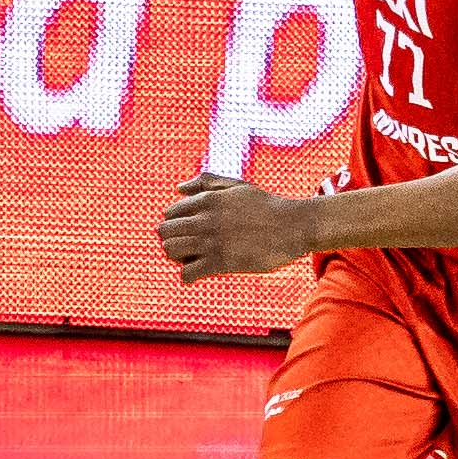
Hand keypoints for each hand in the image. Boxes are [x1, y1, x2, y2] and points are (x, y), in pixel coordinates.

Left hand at [157, 170, 311, 279]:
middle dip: (173, 240)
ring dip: (178, 257)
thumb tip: (179, 188)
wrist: (293, 226)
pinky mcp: (222, 262)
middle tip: (189, 247)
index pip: (170, 213)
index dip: (177, 224)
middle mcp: (205, 218)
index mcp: (207, 199)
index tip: (191, 232)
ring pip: (171, 251)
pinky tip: (200, 272)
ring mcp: (212, 240)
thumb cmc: (265, 206)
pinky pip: (188, 273)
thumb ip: (207, 182)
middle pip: (164, 232)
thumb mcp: (237, 185)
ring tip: (193, 258)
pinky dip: (188, 276)